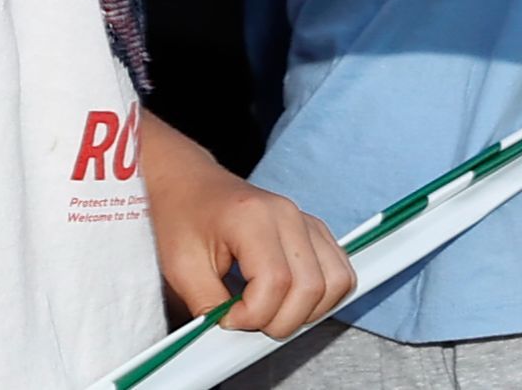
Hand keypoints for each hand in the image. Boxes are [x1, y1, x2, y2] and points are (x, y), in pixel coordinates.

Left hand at [142, 126, 353, 335]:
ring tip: (269, 311)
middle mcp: (288, 215)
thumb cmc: (181, 216)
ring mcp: (306, 221)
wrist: (188, 184)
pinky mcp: (314, 230)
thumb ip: (209, 306)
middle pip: (311, 287)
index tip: (228, 318)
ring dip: (306, 311)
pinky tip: (289, 300)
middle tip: (247, 319)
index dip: (253, 315)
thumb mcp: (181, 267)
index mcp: (253, 218)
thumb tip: (232, 337)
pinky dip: (322, 296)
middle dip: (280, 320)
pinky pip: (340, 272)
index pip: (275, 283)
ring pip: (336, 282)